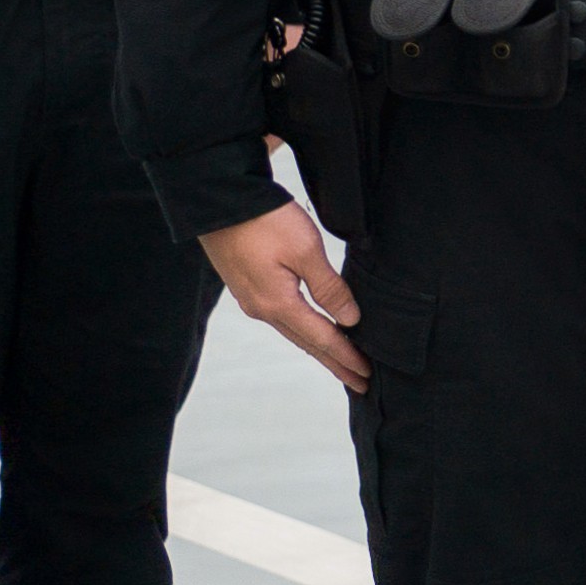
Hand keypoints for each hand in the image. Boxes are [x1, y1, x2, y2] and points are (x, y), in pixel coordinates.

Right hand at [200, 198, 364, 388]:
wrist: (219, 202)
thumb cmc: (265, 221)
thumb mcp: (305, 250)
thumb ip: (329, 288)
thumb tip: (350, 319)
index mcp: (278, 304)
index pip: (322, 339)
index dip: (346, 357)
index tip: (366, 375)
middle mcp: (262, 310)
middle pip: (307, 343)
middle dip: (335, 362)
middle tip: (359, 382)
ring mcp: (251, 300)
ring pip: (293, 332)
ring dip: (318, 348)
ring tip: (340, 361)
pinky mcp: (247, 287)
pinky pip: (282, 318)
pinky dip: (303, 330)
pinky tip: (311, 330)